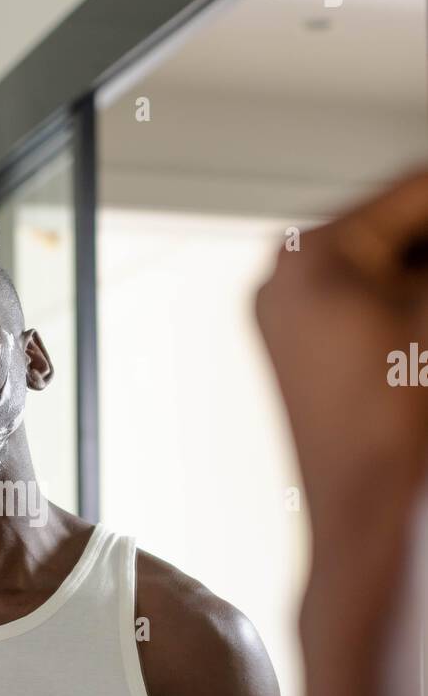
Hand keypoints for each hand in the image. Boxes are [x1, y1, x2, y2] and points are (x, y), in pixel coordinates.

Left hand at [256, 169, 427, 570]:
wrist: (361, 507)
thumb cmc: (395, 423)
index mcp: (312, 251)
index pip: (414, 188)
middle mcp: (282, 272)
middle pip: (395, 223)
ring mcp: (281, 309)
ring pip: (379, 260)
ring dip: (421, 266)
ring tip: (422, 322)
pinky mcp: (294, 342)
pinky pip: (358, 295)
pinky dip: (401, 296)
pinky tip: (419, 317)